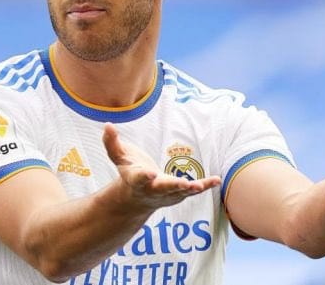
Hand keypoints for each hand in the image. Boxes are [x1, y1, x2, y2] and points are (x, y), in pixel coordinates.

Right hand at [102, 123, 220, 208]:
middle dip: (173, 187)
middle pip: (163, 188)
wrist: (138, 198)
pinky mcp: (179, 194)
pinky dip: (205, 186)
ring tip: (200, 186)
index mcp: (137, 180)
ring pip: (180, 192)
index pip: (139, 178)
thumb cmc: (130, 172)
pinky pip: (194, 190)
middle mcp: (153, 189)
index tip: (150, 173)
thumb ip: (112, 143)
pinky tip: (217, 180)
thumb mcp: (120, 158)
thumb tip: (107, 125)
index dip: (144, 176)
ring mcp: (167, 194)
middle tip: (184, 185)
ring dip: (190, 189)